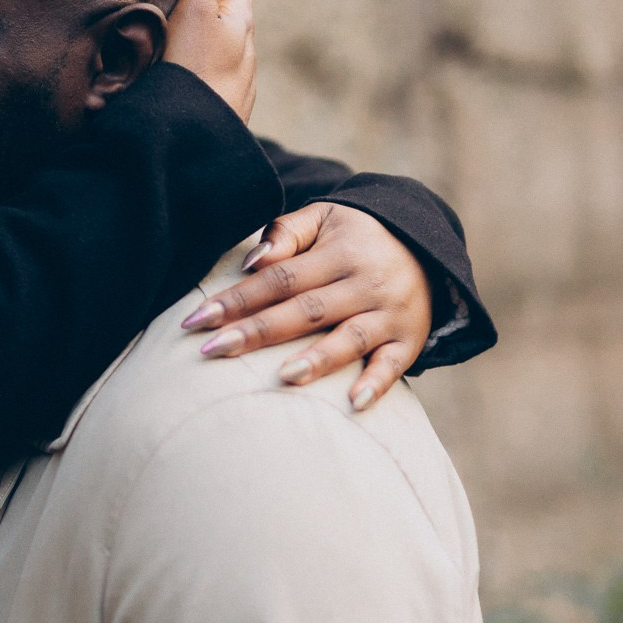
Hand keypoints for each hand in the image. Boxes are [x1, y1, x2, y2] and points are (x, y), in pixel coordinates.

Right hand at [163, 0, 254, 123]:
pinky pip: (210, 72)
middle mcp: (245, 49)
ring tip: (173, 22)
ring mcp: (234, 82)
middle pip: (230, 6)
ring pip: (220, 41)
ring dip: (203, 28)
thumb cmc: (191, 71)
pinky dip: (197, 59)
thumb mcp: (200, 8)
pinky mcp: (218, 107)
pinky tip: (178, 66)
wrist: (187, 144)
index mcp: (240, 19)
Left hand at [180, 202, 432, 410]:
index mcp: (338, 253)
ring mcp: (388, 313)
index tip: (196, 320)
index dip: (237, 299)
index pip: (278, 278)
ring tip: (282, 376)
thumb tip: (251, 262)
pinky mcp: (410, 340)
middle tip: (213, 350)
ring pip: (349, 338)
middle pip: (305, 310)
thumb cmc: (355, 236)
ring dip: (317, 359)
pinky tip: (353, 404)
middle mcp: (363, 283)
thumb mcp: (324, 218)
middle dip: (257, 331)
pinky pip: (394, 365)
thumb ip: (285, 233)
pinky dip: (376, 385)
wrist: (426, 246)